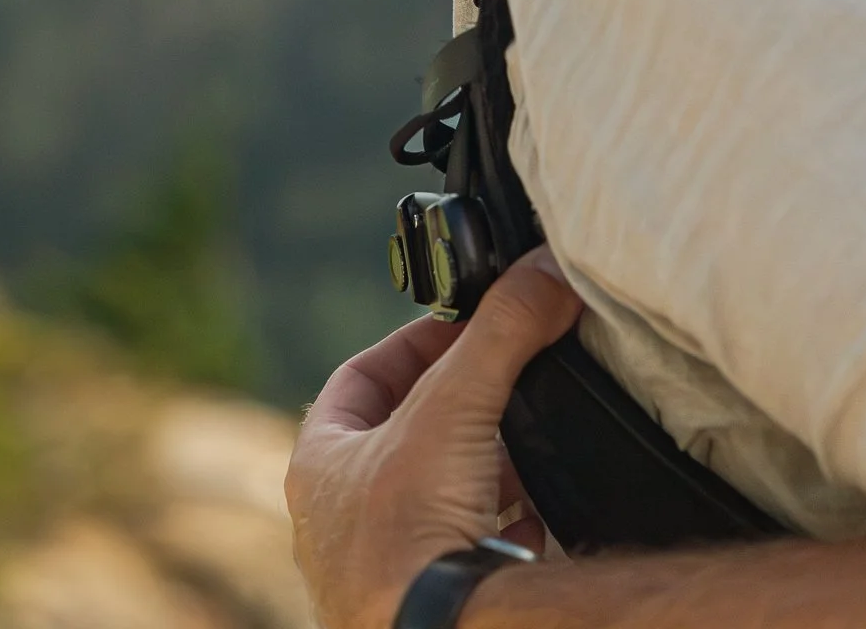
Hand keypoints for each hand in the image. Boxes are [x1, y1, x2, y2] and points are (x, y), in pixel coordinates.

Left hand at [286, 249, 581, 628]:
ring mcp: (380, 566)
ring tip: (523, 449)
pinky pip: (465, 552)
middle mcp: (339, 518)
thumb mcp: (455, 405)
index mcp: (322, 462)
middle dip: (457, 408)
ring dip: (481, 470)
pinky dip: (501, 529)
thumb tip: (543, 270)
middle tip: (502, 384)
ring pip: (435, 496)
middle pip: (403, 436)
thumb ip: (501, 330)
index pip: (361, 378)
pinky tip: (532, 521)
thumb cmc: (411, 531)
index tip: (464, 327)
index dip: (413, 345)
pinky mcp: (425, 601)